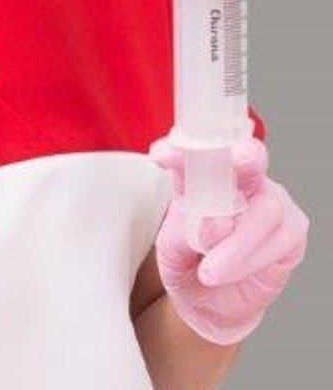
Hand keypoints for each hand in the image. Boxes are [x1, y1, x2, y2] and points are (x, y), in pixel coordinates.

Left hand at [148, 135, 307, 345]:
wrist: (207, 302)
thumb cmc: (186, 262)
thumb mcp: (172, 249)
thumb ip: (186, 233)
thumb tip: (216, 222)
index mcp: (199, 173)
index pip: (192, 154)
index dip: (180, 151)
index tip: (161, 156)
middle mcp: (237, 179)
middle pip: (249, 157)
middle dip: (246, 155)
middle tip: (238, 157)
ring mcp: (267, 199)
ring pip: (266, 208)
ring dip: (237, 244)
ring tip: (209, 272)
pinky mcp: (291, 228)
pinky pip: (280, 236)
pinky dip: (252, 257)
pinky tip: (231, 270)